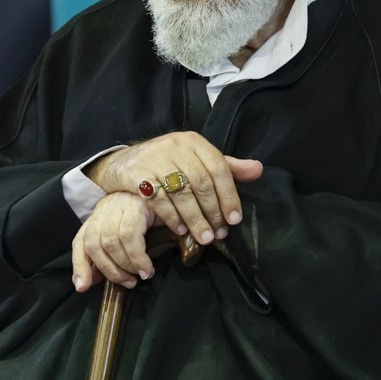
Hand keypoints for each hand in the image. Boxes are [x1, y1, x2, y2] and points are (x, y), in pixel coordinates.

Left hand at [71, 191, 153, 291]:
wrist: (174, 193)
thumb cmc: (153, 219)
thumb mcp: (129, 235)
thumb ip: (112, 255)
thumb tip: (95, 280)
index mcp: (98, 217)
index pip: (80, 241)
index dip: (79, 266)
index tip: (82, 287)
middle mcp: (104, 209)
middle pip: (93, 244)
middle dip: (108, 270)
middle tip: (128, 283)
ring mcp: (118, 205)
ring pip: (109, 241)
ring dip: (125, 265)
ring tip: (140, 276)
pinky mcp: (135, 204)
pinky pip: (129, 236)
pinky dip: (137, 258)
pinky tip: (147, 268)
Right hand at [87, 132, 262, 246]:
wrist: (123, 162)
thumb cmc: (166, 163)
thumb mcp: (195, 160)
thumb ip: (225, 166)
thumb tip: (258, 170)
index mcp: (193, 141)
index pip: (218, 168)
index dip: (229, 195)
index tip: (234, 219)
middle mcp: (174, 146)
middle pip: (200, 182)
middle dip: (212, 212)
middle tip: (219, 234)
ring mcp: (154, 159)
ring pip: (181, 193)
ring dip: (194, 219)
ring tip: (203, 238)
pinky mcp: (136, 173)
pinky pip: (158, 199)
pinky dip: (171, 217)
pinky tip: (179, 230)